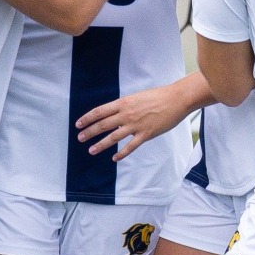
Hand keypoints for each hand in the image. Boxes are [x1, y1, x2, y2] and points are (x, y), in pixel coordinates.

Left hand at [75, 83, 196, 160]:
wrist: (176, 99)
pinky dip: (121, 154)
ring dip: (100, 145)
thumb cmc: (157, 96)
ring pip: (113, 137)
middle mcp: (127, 114)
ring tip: (91, 150)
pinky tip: (114, 158)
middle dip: (89, 132)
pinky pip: (130, 146)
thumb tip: (113, 114)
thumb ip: (124, 106)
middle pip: (103, 125)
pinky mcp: (146, 134)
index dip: (87, 118)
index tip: (78, 124)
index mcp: (123, 103)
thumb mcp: (136, 97)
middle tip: (80, 138)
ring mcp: (136, 125)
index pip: (100, 111)